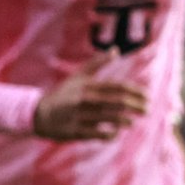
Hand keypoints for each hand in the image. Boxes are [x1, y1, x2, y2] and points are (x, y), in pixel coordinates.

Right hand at [33, 53, 147, 140]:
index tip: (147, 97)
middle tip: (146, 110)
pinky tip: (115, 132)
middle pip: (118, 102)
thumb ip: (96, 63)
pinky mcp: (77, 131)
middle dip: (136, 106)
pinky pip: (101, 134)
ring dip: (126, 121)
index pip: (117, 86)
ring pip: (112, 119)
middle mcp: (84, 100)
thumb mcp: (77, 77)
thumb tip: (116, 50)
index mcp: (86, 86)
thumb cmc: (62, 94)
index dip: (136, 91)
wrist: (37, 114)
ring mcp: (81, 116)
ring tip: (131, 122)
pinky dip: (112, 134)